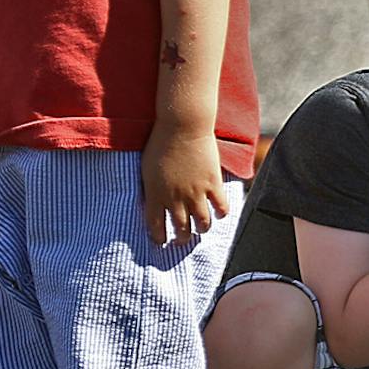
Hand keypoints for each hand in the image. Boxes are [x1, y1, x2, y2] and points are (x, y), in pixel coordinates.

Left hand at [140, 121, 227, 245]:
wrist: (181, 127)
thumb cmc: (160, 143)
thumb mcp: (147, 169)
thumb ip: (151, 188)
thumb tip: (154, 202)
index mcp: (155, 194)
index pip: (155, 225)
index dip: (158, 237)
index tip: (160, 242)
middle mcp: (175, 198)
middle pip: (181, 229)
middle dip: (182, 239)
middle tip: (182, 240)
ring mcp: (196, 193)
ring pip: (202, 223)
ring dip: (202, 229)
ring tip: (202, 230)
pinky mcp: (213, 184)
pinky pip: (221, 207)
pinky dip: (221, 214)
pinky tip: (219, 214)